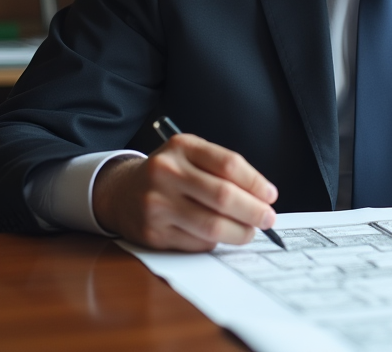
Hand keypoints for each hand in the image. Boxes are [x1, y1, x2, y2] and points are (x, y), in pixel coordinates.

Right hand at [92, 133, 278, 250]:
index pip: (228, 164)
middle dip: (253, 211)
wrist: (121, 192)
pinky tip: (218, 236)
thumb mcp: (191, 155)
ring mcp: (157, 204)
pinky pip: (196, 243)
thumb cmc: (169, 174)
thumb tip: (263, 197)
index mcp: (181, 147)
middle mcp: (166, 173)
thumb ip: (223, 169)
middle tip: (268, 219)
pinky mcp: (153, 233)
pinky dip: (214, 243)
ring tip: (249, 231)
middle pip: (223, 196)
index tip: (270, 196)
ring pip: (212, 226)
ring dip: (239, 233)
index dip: (255, 183)